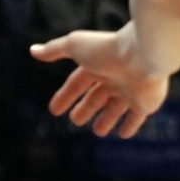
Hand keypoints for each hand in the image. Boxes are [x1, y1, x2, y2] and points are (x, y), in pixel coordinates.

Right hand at [31, 23, 168, 138]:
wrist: (144, 55)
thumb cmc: (107, 50)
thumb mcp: (76, 46)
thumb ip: (55, 49)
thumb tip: (33, 50)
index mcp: (98, 64)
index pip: (78, 82)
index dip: (66, 96)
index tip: (54, 110)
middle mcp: (116, 77)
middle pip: (98, 96)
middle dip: (86, 108)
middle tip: (75, 121)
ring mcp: (132, 90)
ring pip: (117, 108)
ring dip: (107, 119)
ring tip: (98, 131)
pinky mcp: (146, 102)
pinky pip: (137, 117)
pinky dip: (130, 125)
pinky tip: (123, 134)